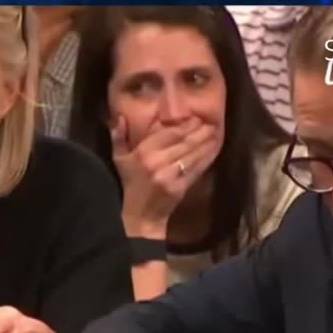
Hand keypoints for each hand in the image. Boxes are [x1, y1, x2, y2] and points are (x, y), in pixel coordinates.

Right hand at [110, 116, 218, 234]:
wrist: (138, 215)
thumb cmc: (129, 185)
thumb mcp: (119, 160)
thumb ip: (118, 138)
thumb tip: (120, 118)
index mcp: (142, 153)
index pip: (169, 133)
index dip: (185, 125)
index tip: (196, 118)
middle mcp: (157, 161)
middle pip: (184, 142)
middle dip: (199, 131)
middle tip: (210, 124)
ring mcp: (169, 175)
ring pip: (192, 154)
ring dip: (206, 142)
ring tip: (214, 133)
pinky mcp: (179, 187)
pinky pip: (196, 169)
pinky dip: (206, 158)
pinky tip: (213, 150)